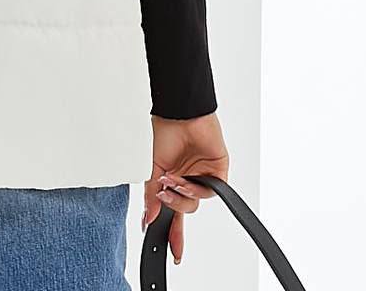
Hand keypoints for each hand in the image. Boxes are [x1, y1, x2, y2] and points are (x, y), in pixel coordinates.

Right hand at [143, 112, 228, 264]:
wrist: (179, 113)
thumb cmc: (164, 131)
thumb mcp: (152, 167)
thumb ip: (152, 195)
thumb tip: (148, 219)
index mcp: (171, 179)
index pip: (172, 211)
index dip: (172, 232)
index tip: (172, 252)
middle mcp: (187, 180)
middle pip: (185, 211)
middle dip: (176, 219)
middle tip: (165, 207)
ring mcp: (202, 176)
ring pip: (195, 202)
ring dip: (181, 195)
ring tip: (171, 181)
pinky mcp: (218, 171)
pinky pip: (210, 190)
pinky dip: (196, 188)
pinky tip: (184, 179)